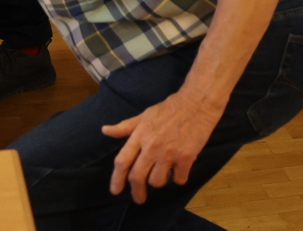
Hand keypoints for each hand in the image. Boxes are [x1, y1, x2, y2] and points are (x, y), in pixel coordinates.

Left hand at [102, 91, 220, 203]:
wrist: (197, 104)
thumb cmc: (169, 109)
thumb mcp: (144, 116)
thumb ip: (125, 127)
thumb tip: (105, 131)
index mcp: (140, 135)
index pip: (122, 161)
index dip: (116, 179)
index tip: (115, 191)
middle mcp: (152, 146)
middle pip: (137, 177)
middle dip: (136, 192)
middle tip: (139, 199)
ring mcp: (169, 153)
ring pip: (157, 181)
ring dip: (160, 181)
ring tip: (163, 174)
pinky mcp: (186, 158)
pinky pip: (178, 179)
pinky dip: (178, 178)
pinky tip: (179, 170)